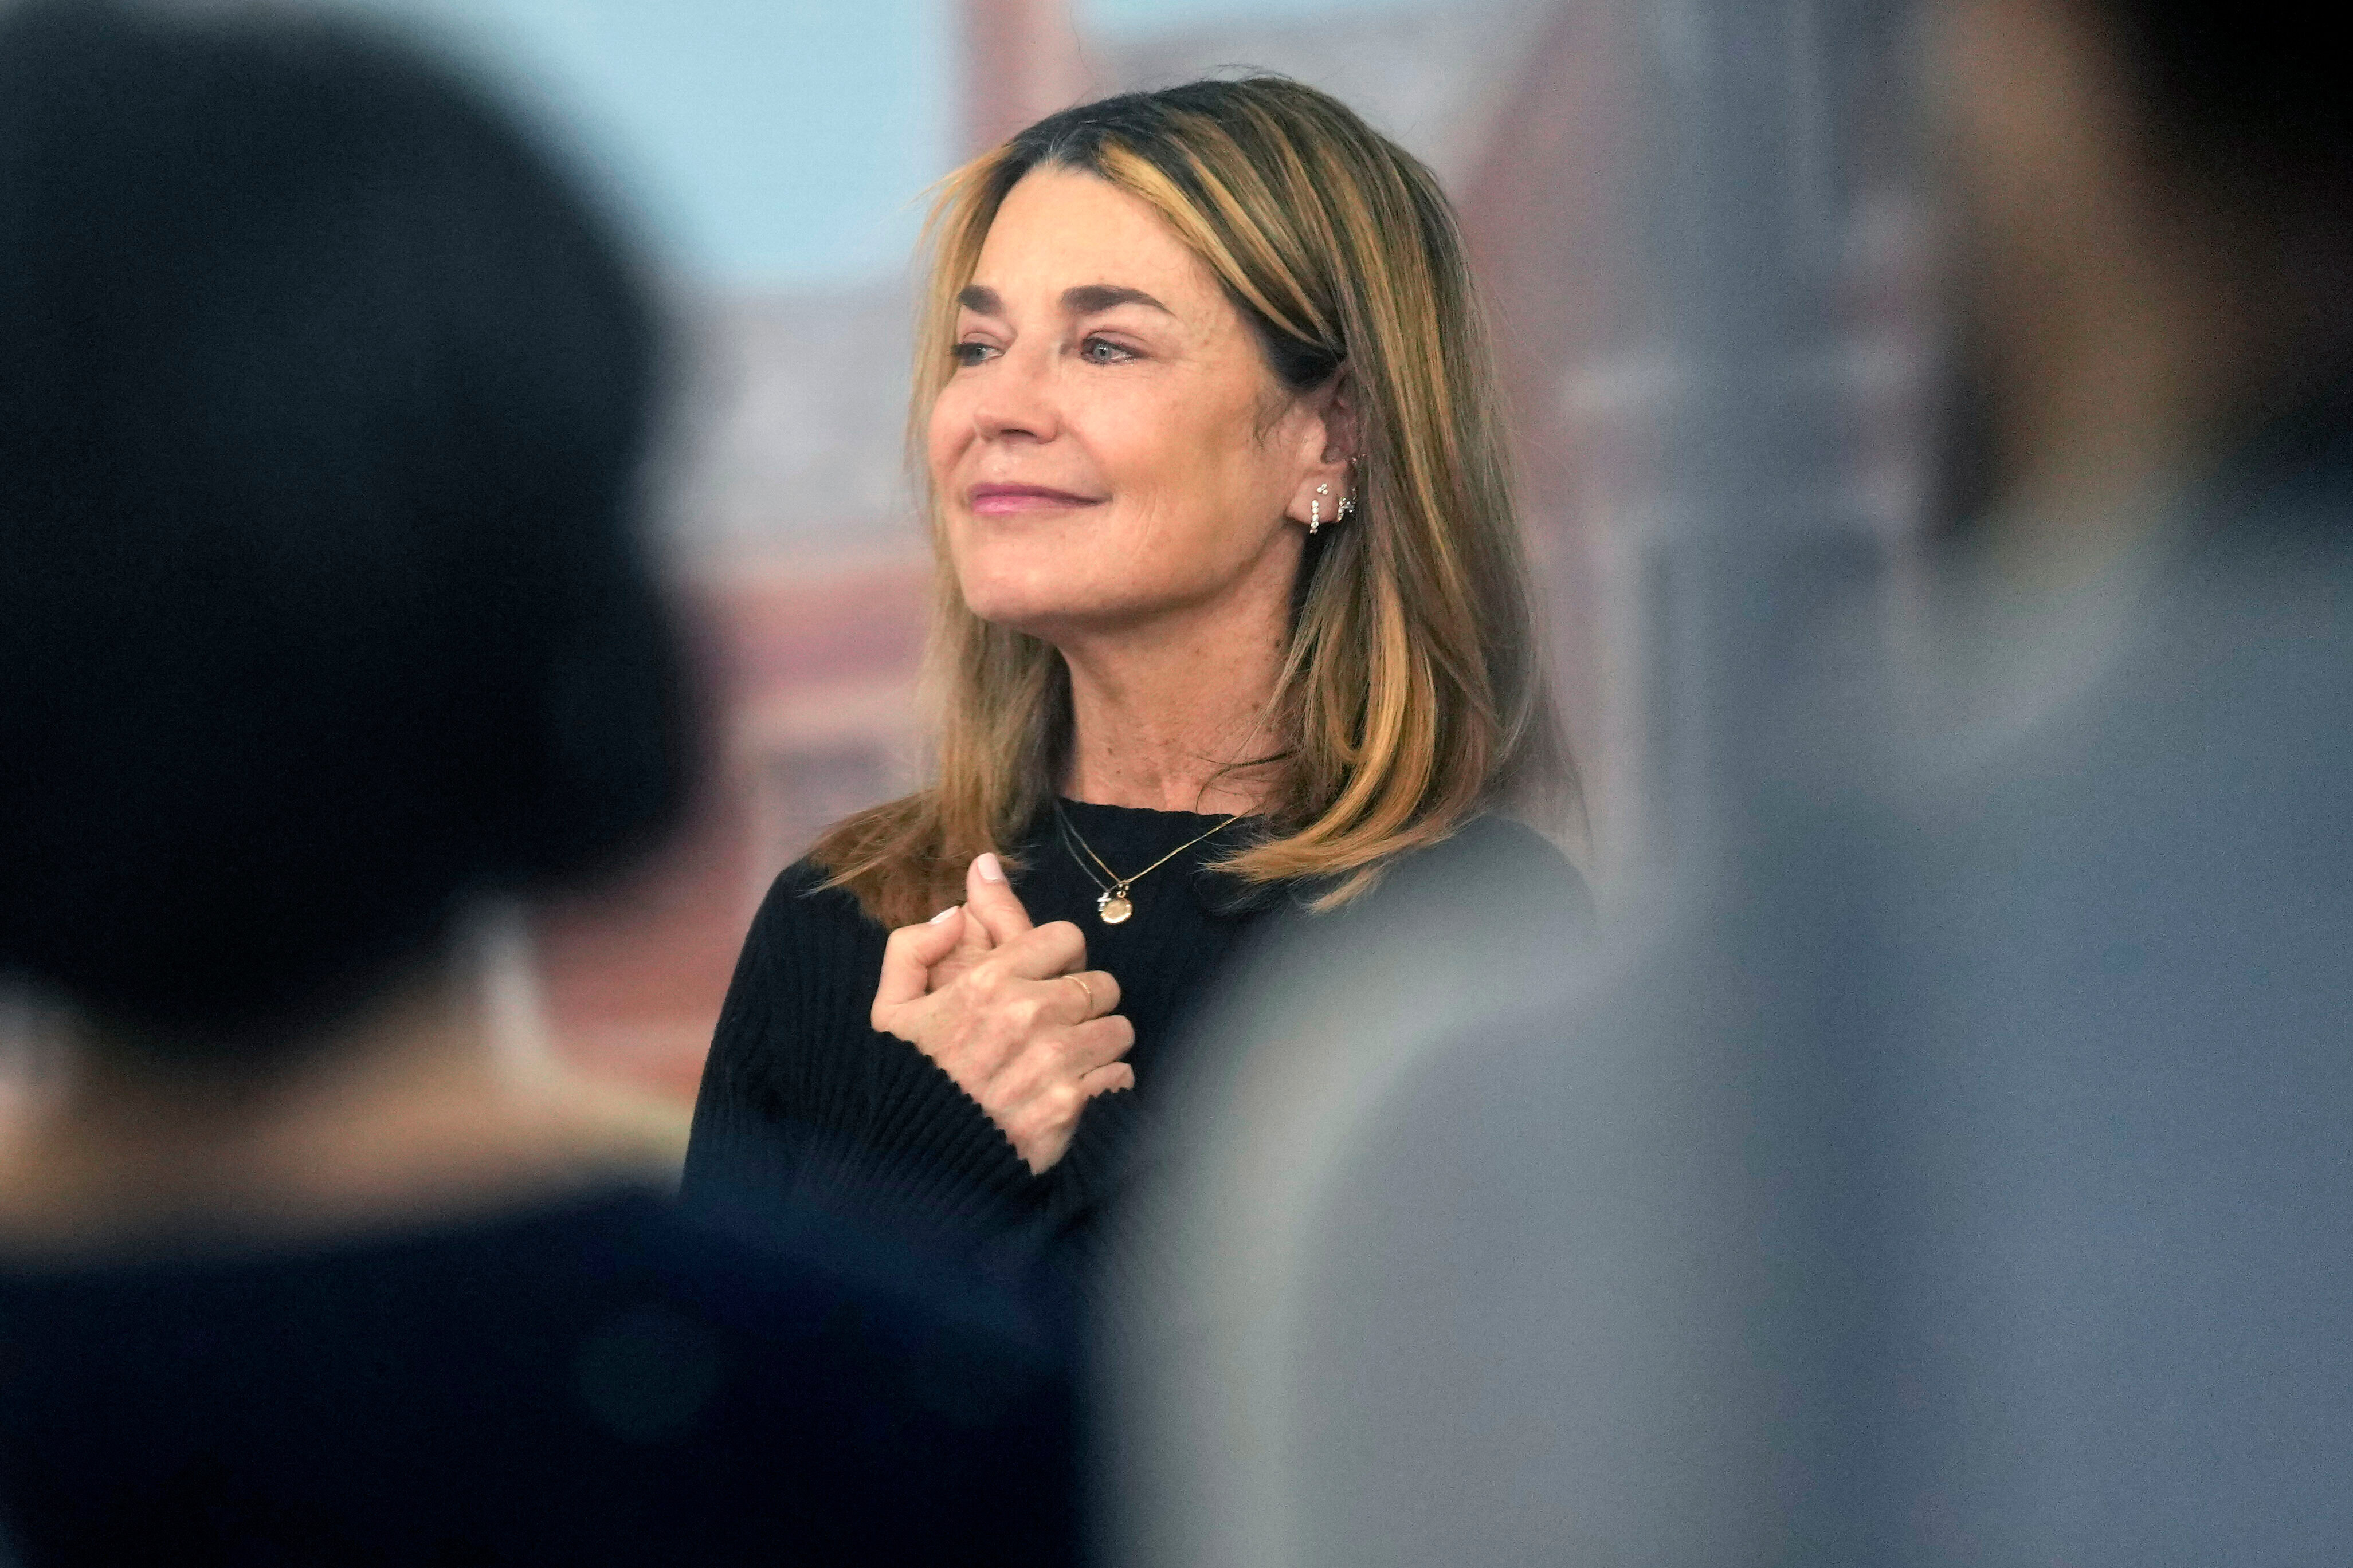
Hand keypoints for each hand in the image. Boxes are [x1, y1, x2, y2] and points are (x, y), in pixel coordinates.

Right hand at [871, 853, 1133, 1173]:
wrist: (914, 1163)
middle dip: (1084, 999)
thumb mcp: (890, 1009)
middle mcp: (1027, 1014)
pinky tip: (1078, 1090)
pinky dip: (1107, 1082)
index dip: (1060, 956)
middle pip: (1101, 982)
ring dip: (1100, 1041)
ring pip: (1118, 1028)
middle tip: (1058, 1022)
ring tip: (1070, 1058)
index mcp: (987, 981)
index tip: (1046, 978)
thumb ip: (916, 946)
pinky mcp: (1072, 1105)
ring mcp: (1054, 1061)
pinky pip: (1120, 1074)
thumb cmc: (906, 1081)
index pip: (1067, 937)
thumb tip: (959, 907)